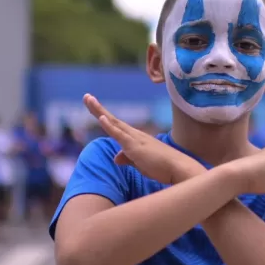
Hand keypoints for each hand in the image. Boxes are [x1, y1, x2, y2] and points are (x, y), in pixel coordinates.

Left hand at [83, 94, 201, 183]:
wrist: (178, 168)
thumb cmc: (162, 167)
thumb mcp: (141, 163)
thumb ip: (128, 158)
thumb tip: (116, 158)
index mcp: (135, 138)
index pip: (116, 125)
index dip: (104, 116)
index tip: (94, 106)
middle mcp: (134, 134)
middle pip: (112, 119)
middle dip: (97, 108)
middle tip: (86, 96)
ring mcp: (135, 139)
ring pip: (113, 122)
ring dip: (99, 110)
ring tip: (88, 99)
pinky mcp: (135, 146)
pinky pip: (119, 134)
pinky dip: (109, 125)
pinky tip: (101, 117)